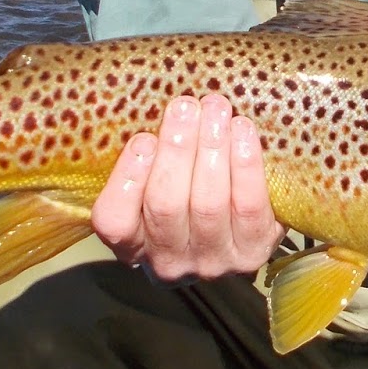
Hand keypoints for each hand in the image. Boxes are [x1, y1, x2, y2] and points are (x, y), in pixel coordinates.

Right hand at [91, 93, 284, 281]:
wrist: (242, 236)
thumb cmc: (189, 197)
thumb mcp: (156, 188)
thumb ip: (150, 159)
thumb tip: (156, 106)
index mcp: (132, 245)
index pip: (115, 221)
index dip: (127, 179)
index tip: (143, 138)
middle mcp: (168, 262)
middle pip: (166, 205)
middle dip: (177, 149)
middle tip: (185, 106)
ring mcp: (212, 262)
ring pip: (208, 203)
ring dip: (211, 148)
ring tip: (216, 110)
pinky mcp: (252, 253)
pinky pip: (248, 205)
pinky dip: (245, 164)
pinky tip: (243, 131)